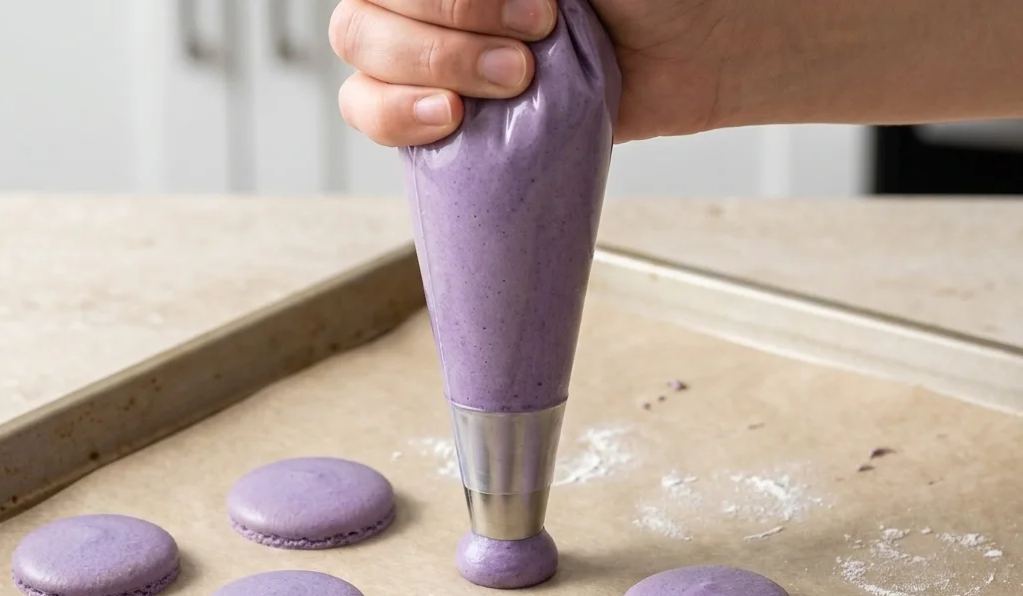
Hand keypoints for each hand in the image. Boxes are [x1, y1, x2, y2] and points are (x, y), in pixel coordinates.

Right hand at [328, 0, 731, 145]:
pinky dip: (396, 119)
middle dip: (444, 42)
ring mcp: (433, 50)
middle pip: (363, 16)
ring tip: (510, 86)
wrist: (698, 49)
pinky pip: (373, 113)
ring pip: (361, 60)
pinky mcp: (446, 113)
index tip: (536, 11)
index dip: (447, 1)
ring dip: (426, 74)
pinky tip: (448, 120)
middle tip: (525, 59)